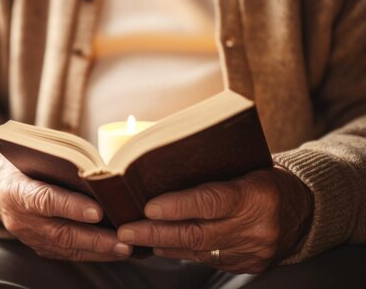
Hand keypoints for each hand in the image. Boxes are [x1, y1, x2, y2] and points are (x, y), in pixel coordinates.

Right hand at [0, 153, 131, 260]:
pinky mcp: (39, 247)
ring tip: (124, 248)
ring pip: (66, 247)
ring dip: (98, 250)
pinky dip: (92, 253)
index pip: (45, 199)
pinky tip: (113, 250)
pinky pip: (67, 254)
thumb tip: (102, 175)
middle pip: (60, 232)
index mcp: (17, 190)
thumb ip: (63, 165)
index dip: (71, 207)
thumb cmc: (26, 164)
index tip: (98, 212)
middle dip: (94, 238)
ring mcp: (30, 237)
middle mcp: (21, 218)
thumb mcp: (37, 158)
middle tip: (121, 240)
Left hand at [117, 166, 313, 272]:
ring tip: (133, 237)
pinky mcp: (247, 265)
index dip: (177, 205)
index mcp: (255, 194)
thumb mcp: (246, 167)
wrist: (306, 211)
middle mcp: (255, 227)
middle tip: (126, 230)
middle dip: (156, 232)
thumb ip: (211, 173)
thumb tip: (161, 171)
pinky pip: (206, 260)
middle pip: (198, 233)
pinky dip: (180, 251)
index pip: (211, 201)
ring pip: (198, 250)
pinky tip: (160, 245)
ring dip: (162, 244)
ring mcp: (251, 251)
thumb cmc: (266, 179)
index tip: (148, 207)